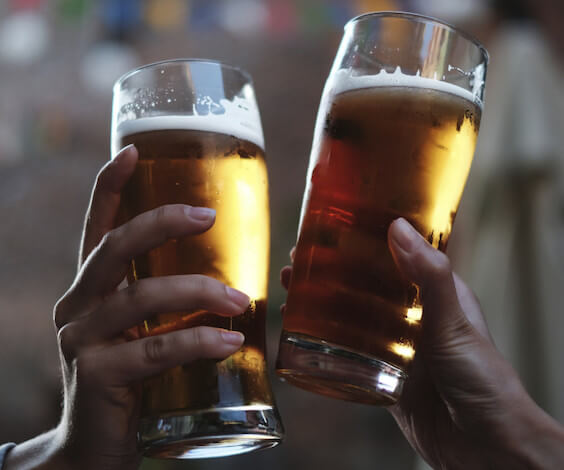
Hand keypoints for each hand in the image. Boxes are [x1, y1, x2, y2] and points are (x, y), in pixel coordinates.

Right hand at [6, 145, 249, 469]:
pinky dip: (195, 341)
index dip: (109, 187)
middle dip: (161, 223)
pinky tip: (229, 342)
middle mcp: (77, 306)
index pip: (96, 228)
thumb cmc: (130, 379)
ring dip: (196, 292)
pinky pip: (153, 351)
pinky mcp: (96, 377)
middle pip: (114, 249)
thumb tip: (231, 278)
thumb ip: (165, 304)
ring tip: (240, 299)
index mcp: (90, 289)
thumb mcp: (140, 332)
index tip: (132, 150)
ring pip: (140, 299)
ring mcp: (81, 341)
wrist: (93, 445)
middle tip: (208, 215)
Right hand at [280, 218, 563, 468]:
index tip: (331, 226)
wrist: (483, 446)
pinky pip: (347, 351)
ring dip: (321, 300)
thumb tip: (398, 226)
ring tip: (290, 288)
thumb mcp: (454, 322)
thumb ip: (430, 276)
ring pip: (351, 315)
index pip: (395, 255)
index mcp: (434, 294)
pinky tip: (300, 331)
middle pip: (365, 283)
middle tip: (298, 257)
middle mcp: (413, 316)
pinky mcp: (382, 374)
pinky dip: (324, 339)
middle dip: (331, 269)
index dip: (363, 239)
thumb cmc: (483, 380)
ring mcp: (395, 345)